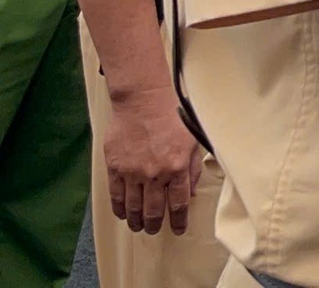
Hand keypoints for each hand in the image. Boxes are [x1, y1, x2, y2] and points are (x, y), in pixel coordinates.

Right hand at [103, 85, 202, 234]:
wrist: (144, 99)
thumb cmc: (173, 115)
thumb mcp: (193, 140)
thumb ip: (193, 168)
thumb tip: (191, 192)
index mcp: (177, 167)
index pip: (178, 204)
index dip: (178, 221)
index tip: (178, 229)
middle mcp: (155, 173)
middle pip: (153, 210)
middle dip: (154, 224)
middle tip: (154, 230)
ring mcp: (132, 172)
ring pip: (133, 206)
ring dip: (136, 220)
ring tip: (138, 227)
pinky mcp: (115, 167)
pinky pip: (116, 195)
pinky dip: (119, 208)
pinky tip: (122, 214)